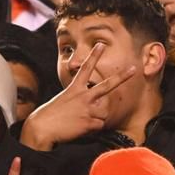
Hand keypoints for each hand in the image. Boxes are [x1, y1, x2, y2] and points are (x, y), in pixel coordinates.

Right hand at [20, 43, 135, 150]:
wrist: (41, 128)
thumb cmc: (49, 116)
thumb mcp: (62, 101)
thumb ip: (78, 102)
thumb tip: (91, 111)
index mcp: (74, 89)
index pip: (85, 69)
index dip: (93, 56)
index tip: (100, 45)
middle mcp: (83, 96)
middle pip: (107, 85)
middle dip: (122, 77)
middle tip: (134, 69)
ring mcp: (87, 109)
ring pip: (104, 113)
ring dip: (97, 118)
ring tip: (82, 121)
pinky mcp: (89, 122)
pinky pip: (99, 125)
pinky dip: (92, 129)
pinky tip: (81, 129)